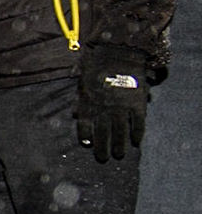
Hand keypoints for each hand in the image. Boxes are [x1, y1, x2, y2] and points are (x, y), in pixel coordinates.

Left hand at [75, 45, 148, 162]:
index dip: (86, 135)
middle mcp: (103, 109)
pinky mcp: (136, 104)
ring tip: (119, 155)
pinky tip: (136, 142)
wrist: (117, 54)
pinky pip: (137, 123)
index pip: (85, 125)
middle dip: (102, 147)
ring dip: (119, 145)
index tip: (87, 144)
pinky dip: (137, 133)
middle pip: (102, 133)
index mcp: (88, 104)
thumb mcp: (81, 82)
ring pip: (120, 132)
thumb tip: (75, 114)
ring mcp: (121, 108)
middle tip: (103, 159)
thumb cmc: (96, 66)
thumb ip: (80, 99)